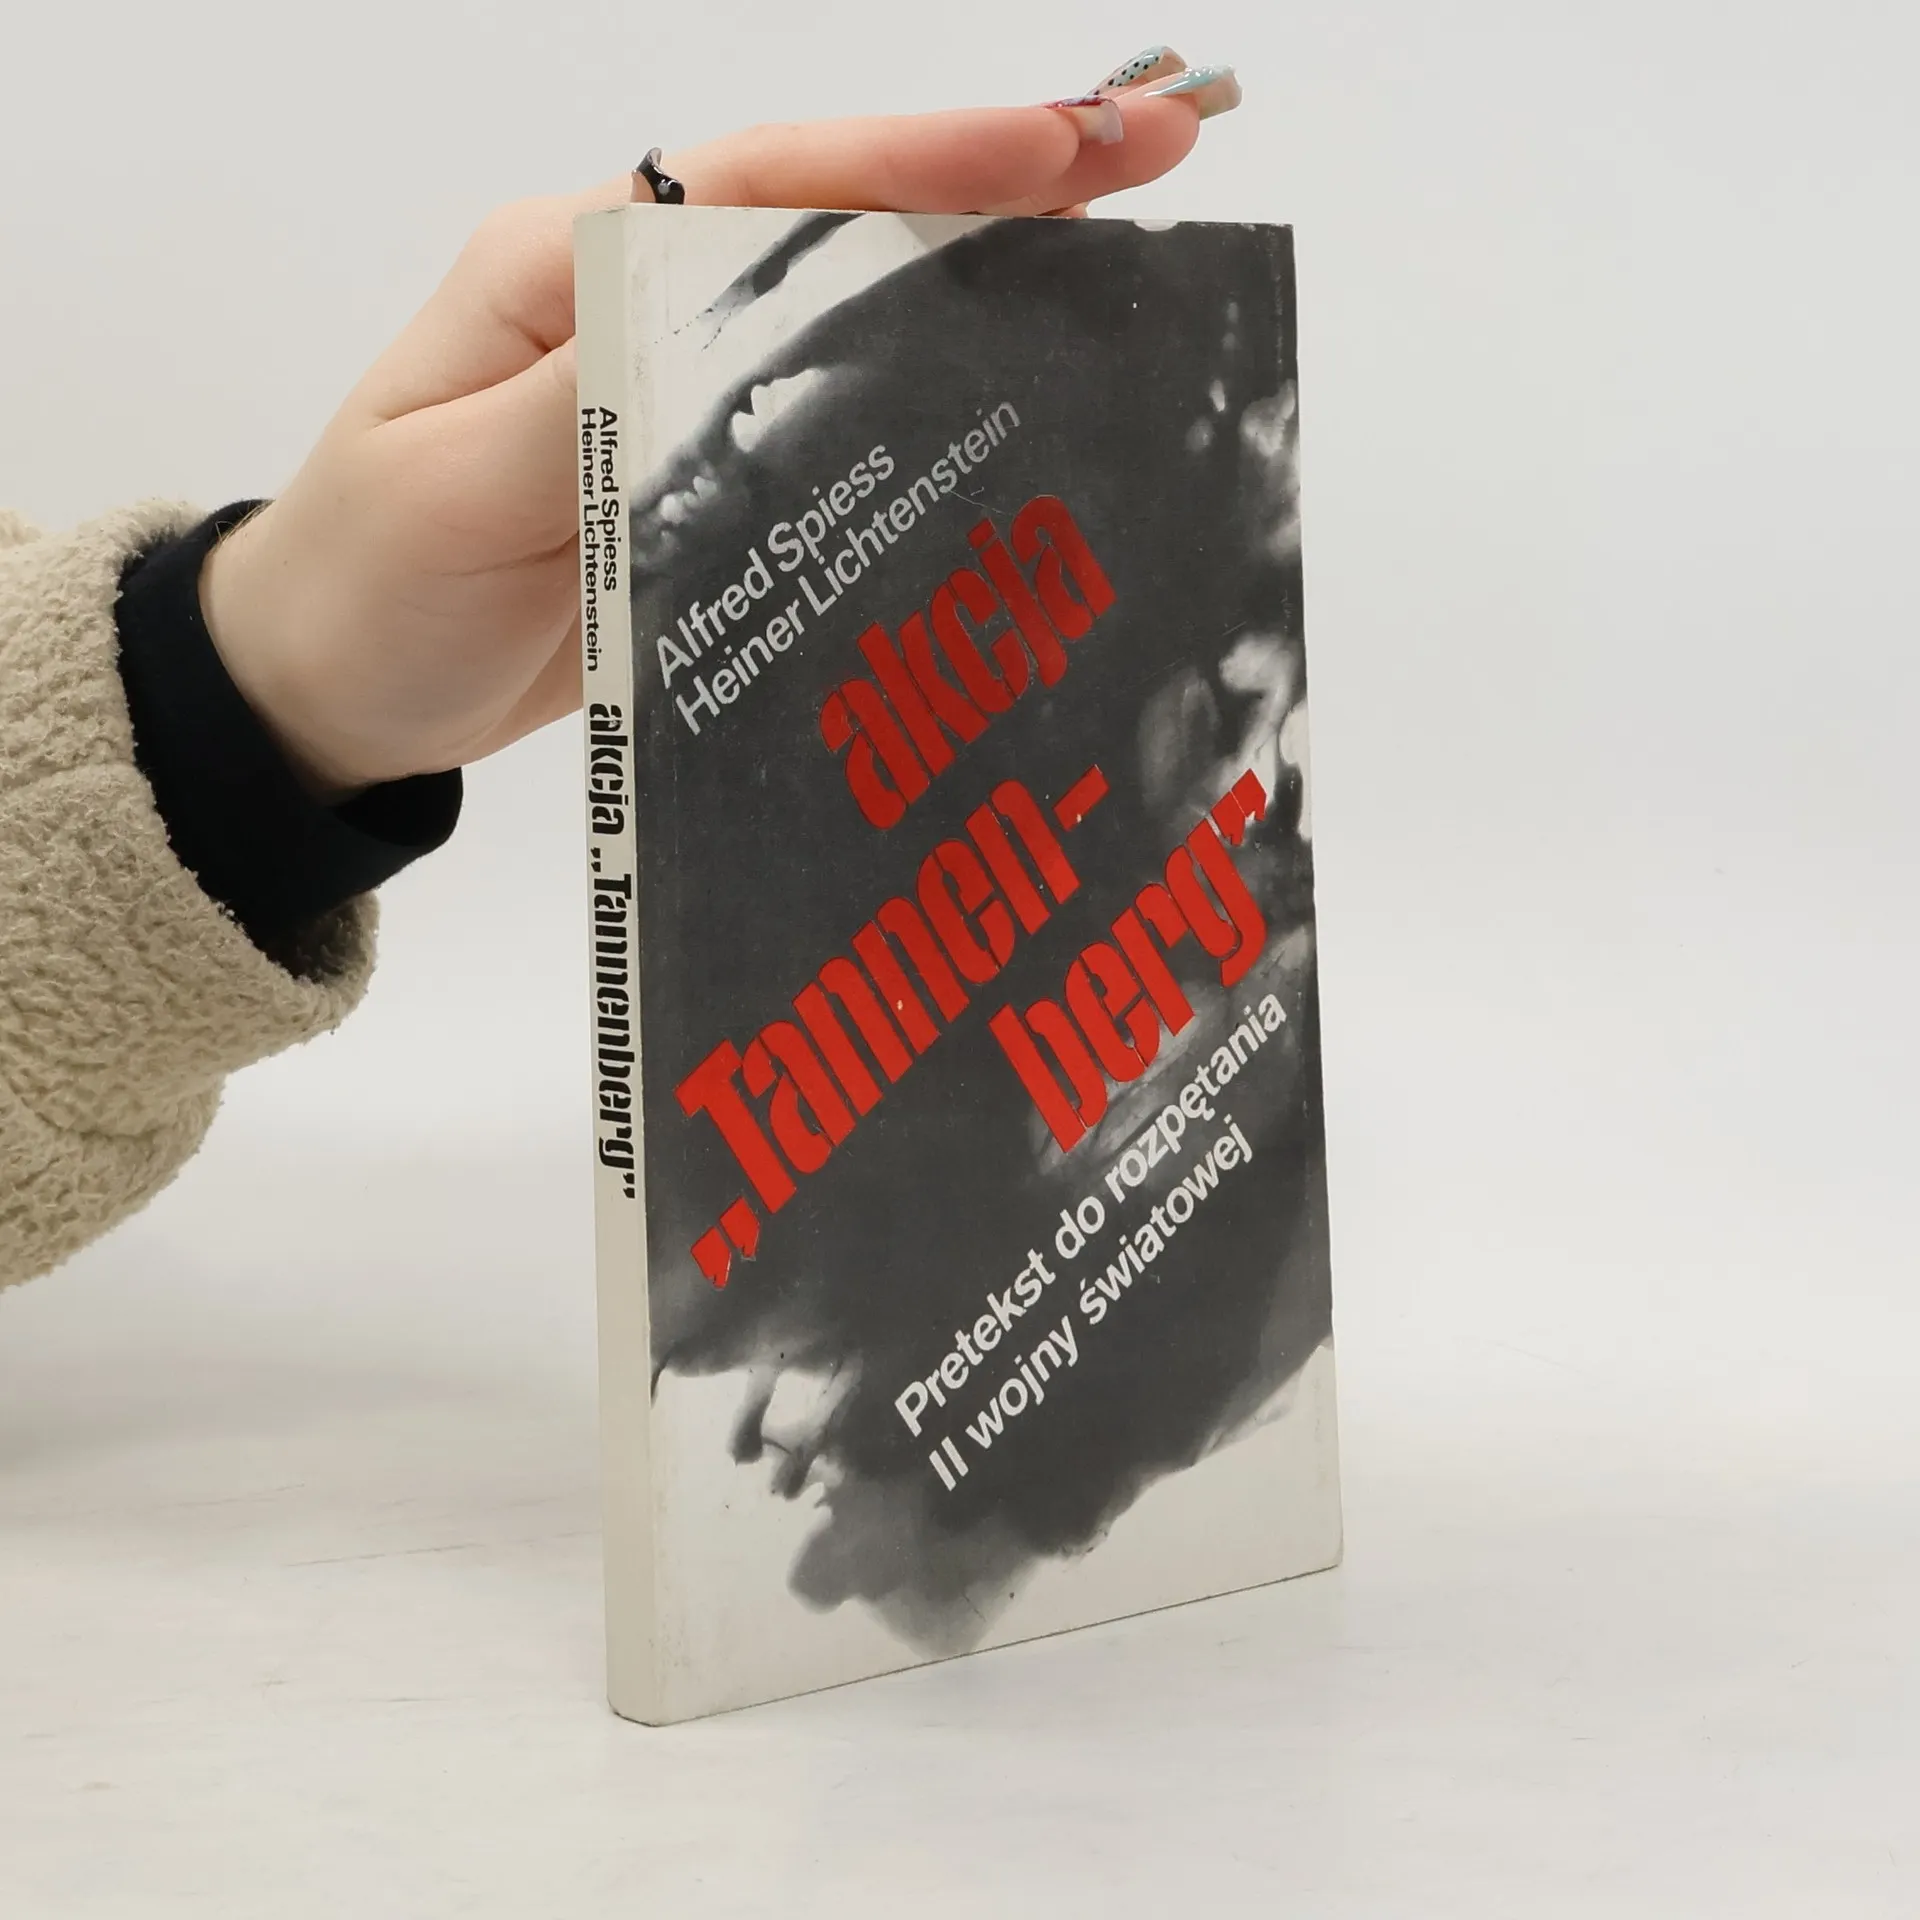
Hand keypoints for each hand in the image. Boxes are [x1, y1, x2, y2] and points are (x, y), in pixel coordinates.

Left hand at [199, 55, 1240, 798]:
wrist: (332, 687)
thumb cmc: (369, 589)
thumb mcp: (452, 498)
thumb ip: (583, 411)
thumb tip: (723, 326)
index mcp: (567, 270)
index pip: (766, 183)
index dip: (924, 159)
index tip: (1070, 138)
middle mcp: (635, 303)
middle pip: (836, 213)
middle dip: (998, 176)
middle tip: (1163, 140)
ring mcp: (674, 384)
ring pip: (852, 300)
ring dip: (992, 266)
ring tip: (1138, 248)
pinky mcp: (701, 466)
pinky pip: (835, 405)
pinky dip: (936, 380)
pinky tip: (1029, 387)